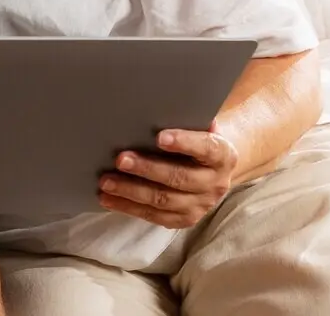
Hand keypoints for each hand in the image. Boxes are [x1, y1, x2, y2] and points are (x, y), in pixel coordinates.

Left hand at [98, 126, 239, 228]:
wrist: (212, 168)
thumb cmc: (196, 140)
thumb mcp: (198, 128)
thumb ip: (186, 120)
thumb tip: (159, 108)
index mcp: (223, 155)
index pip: (207, 148)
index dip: (184, 142)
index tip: (159, 137)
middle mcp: (215, 183)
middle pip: (179, 177)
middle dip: (147, 169)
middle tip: (120, 159)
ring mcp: (200, 205)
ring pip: (163, 200)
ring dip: (131, 191)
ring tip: (106, 181)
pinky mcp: (184, 220)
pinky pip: (154, 216)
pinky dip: (128, 207)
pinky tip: (108, 198)